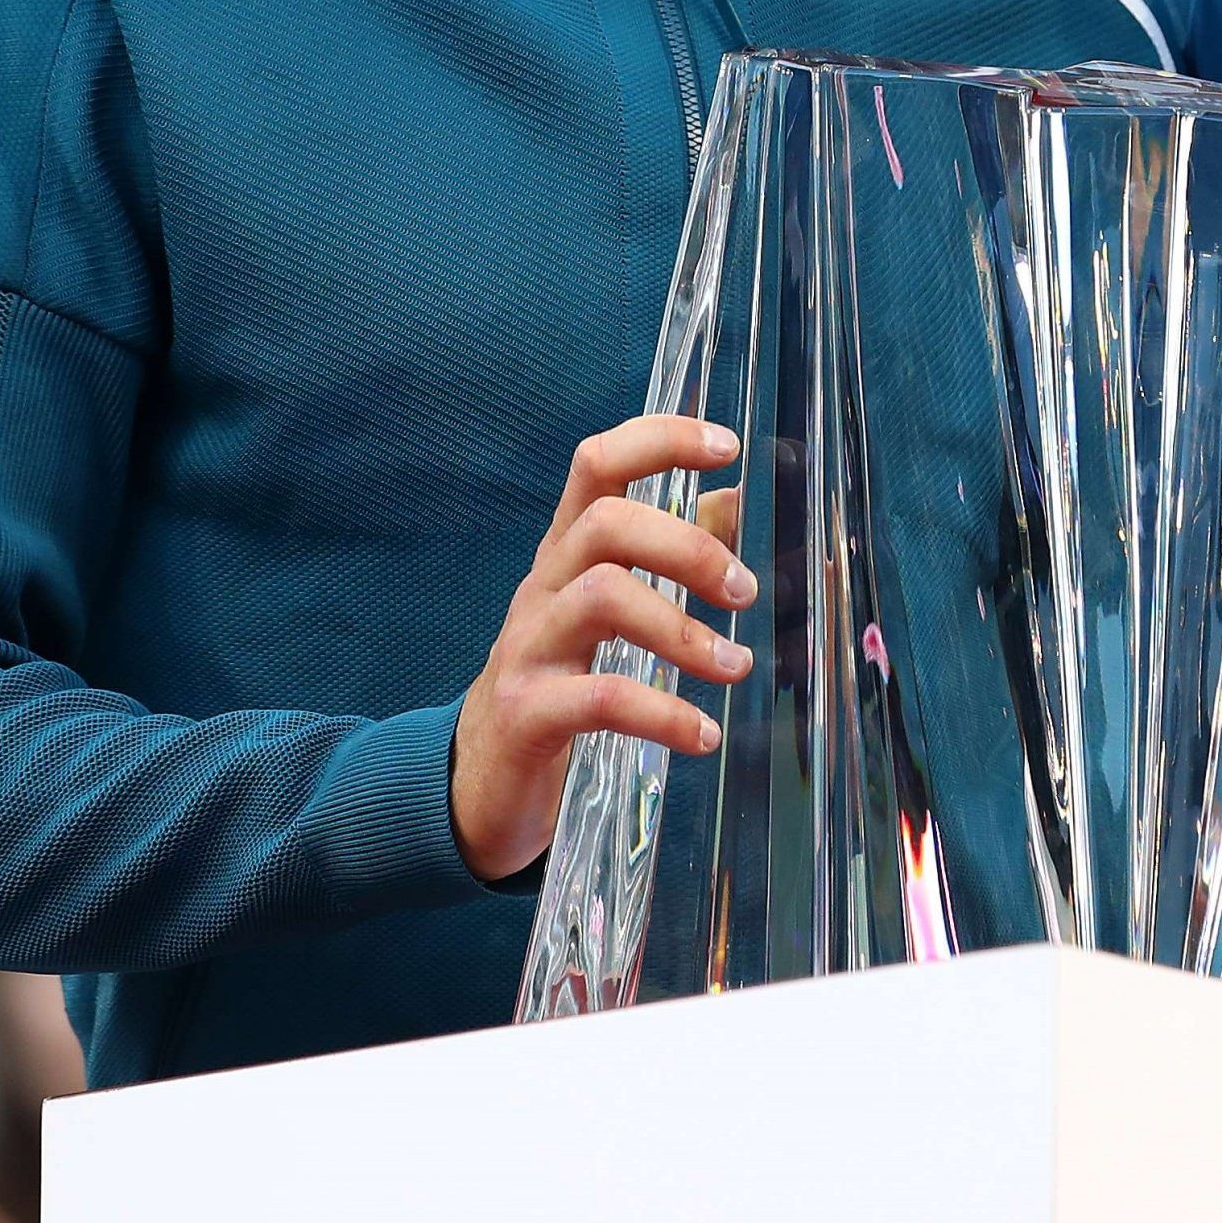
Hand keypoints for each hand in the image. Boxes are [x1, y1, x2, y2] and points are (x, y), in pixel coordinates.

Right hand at [450, 414, 751, 884]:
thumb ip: (668, 551)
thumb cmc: (560, 677)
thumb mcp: (609, 606)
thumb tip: (735, 497)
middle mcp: (543, 586)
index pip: (598, 464)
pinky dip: (662, 714)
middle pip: (606, 525)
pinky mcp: (525, 713)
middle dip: (687, 548)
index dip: (661, 440)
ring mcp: (527, 647)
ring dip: (682, 630)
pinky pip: (599, 699)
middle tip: (744, 592)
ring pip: (601, 597)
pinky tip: (702, 735)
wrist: (477, 782)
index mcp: (567, 552)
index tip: (730, 445)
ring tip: (734, 666)